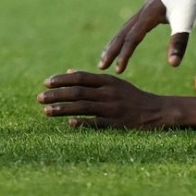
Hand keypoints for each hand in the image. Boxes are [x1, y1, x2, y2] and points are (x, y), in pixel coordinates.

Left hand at [40, 69, 171, 129]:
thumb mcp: (114, 83)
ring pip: (82, 107)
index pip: (80, 78)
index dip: (62, 79)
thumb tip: (68, 72)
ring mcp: (112, 108)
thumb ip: (92, 79)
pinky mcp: (116, 123)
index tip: (46, 82)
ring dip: (62, 109)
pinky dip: (82, 123)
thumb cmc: (132, 96)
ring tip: (46, 111)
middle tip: (39, 98)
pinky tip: (69, 124)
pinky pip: (96, 123)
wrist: (156, 111)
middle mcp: (108, 93)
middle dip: (56, 94)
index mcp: (107, 81)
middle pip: (77, 92)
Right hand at [99, 0, 173, 72]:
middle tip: (101, 66)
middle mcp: (142, 12)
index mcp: (147, 16)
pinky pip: (133, 24)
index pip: (131, 39)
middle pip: (122, 33)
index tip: (118, 71)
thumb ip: (178, 42)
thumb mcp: (185, 21)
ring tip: (108, 54)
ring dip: (116, 42)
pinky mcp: (151, 8)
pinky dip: (126, 34)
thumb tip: (173, 65)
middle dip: (111, 50)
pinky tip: (129, 38)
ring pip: (126, 28)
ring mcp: (146, 9)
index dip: (124, 55)